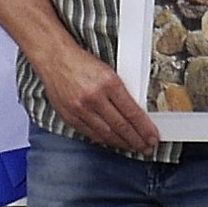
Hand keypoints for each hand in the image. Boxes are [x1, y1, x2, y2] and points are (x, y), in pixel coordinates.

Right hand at [35, 42, 164, 155]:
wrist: (54, 58)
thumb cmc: (82, 62)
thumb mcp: (109, 72)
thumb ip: (121, 93)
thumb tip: (137, 113)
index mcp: (108, 83)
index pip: (132, 112)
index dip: (144, 129)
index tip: (153, 137)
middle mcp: (94, 97)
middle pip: (121, 126)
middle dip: (136, 140)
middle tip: (147, 148)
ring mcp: (80, 109)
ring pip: (106, 134)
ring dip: (122, 143)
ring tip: (133, 148)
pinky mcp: (69, 116)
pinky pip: (90, 134)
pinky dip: (104, 140)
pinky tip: (113, 142)